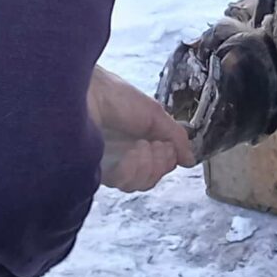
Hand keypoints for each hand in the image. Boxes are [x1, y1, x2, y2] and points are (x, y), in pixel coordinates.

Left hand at [88, 65, 192, 191]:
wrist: (86, 93)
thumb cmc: (114, 95)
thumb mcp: (154, 113)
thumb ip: (176, 137)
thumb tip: (189, 159)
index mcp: (134, 139)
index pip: (157, 166)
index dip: (167, 160)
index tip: (168, 145)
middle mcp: (120, 154)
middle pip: (150, 178)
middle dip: (159, 163)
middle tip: (156, 145)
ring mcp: (107, 164)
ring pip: (138, 183)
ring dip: (147, 164)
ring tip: (141, 145)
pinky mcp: (95, 172)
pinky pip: (123, 182)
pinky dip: (133, 168)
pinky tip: (130, 152)